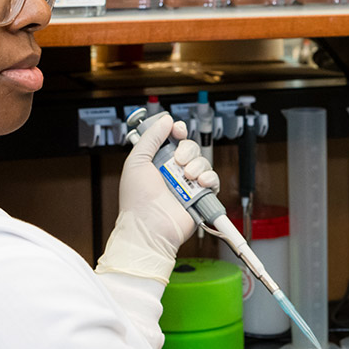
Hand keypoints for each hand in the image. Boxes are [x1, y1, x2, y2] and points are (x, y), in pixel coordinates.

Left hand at [95, 113, 220, 283]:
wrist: (149, 227)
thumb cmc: (137, 200)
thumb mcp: (136, 162)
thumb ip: (150, 138)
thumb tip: (165, 120)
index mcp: (156, 162)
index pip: (172, 139)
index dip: (177, 131)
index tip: (177, 131)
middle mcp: (172, 171)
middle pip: (190, 148)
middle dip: (187, 150)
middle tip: (178, 160)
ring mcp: (187, 184)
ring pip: (202, 162)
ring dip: (196, 165)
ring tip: (186, 176)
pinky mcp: (199, 196)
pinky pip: (212, 180)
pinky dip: (209, 178)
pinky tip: (199, 183)